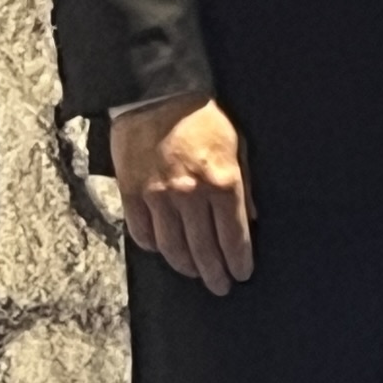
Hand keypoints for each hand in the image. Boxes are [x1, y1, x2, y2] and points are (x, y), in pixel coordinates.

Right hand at [110, 95, 254, 293]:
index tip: (241, 274)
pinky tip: (164, 251)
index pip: (233, 236)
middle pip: (204, 249)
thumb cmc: (203, 119)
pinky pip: (143, 233)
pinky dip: (154, 247)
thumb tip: (250, 219)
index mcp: (223, 182)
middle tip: (221, 287)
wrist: (157, 95)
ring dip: (186, 267)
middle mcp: (190, 195)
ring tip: (195, 274)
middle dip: (215, 273)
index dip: (238, 260)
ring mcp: (158, 196)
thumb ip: (245, 185)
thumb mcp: (238, 145)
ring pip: (172, 248)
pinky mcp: (132, 193)